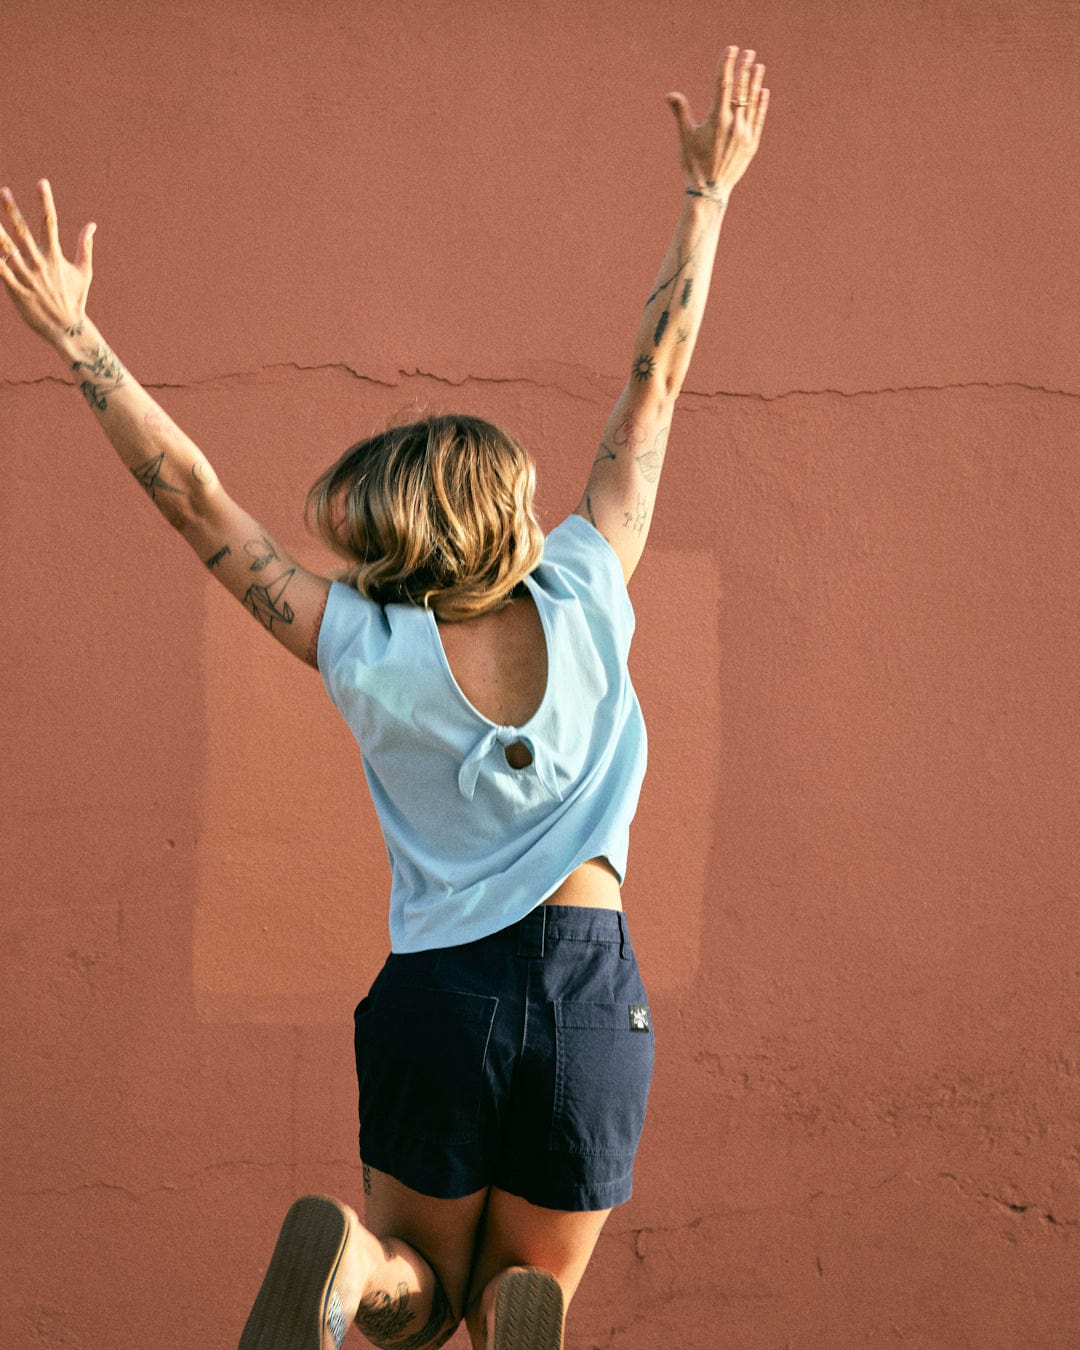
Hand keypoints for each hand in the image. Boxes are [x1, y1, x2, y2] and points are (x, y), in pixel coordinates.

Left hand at [0, 180, 94, 342]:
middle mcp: (41, 264)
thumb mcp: (84, 272)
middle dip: (13, 211)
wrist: (68, 329)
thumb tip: (92, 225)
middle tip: (3, 191)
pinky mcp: (17, 291)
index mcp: (56, 256)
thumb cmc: (75, 299)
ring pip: (8, 250)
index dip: (45, 201)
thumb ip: (85, 246)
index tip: (42, 182)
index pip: (50, 223)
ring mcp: (28, 277)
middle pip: (24, 232)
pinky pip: (2, 272)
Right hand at [666, 47, 768, 198]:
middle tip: (748, 53)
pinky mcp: (752, 145)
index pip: (723, 84)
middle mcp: (734, 124)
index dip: (727, 65)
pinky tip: (763, 92)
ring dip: (755, 82)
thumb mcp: (685, 137)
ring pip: (752, 102)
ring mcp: (745, 134)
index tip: (731, 49)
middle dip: (744, 69)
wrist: (709, 191)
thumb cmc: (694, 164)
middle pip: (741, 89)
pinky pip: (758, 119)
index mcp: (717, 119)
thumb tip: (669, 94)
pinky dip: (761, 104)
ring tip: (758, 66)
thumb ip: (681, 112)